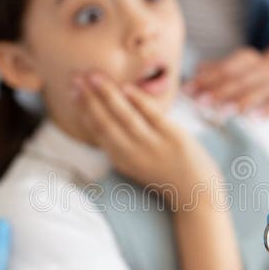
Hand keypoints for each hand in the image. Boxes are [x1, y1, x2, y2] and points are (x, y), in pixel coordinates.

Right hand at [74, 72, 220, 200]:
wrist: (196, 193)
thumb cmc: (164, 172)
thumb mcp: (136, 161)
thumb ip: (121, 141)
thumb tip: (105, 111)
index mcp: (121, 159)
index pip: (97, 130)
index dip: (83, 109)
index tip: (72, 90)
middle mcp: (133, 154)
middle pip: (105, 122)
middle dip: (88, 98)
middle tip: (76, 77)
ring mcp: (154, 146)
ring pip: (125, 117)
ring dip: (108, 95)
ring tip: (94, 76)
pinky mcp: (174, 138)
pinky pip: (152, 116)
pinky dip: (138, 101)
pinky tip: (126, 87)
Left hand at [186, 47, 268, 115]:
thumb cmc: (246, 75)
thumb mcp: (231, 67)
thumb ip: (210, 74)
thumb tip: (189, 83)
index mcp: (245, 58)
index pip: (224, 68)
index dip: (206, 79)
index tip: (189, 90)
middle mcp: (260, 69)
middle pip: (238, 80)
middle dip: (219, 91)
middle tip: (202, 103)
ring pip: (256, 91)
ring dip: (240, 101)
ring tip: (223, 111)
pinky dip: (267, 111)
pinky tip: (255, 118)